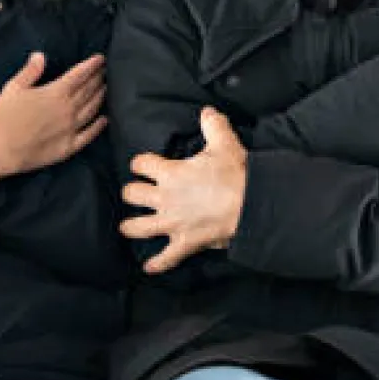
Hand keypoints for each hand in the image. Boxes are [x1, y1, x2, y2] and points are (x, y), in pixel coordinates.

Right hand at [0, 52, 106, 181]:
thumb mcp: (13, 87)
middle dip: (98, 78)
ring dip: (100, 97)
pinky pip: (89, 135)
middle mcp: (68, 110)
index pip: (79, 74)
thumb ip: (30, 71)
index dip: (91, 65)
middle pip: (89, 90)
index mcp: (56, 93)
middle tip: (105, 71)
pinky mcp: (68, 147)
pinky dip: (98, 126)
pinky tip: (104, 120)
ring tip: (105, 88)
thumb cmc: (3, 117)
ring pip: (92, 110)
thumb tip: (40, 55)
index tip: (100, 59)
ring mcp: (70, 129)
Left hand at [120, 107, 247, 274]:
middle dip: (131, 194)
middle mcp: (164, 199)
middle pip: (131, 195)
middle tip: (135, 194)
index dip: (139, 164)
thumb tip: (207, 111)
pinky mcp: (184, 243)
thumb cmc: (235, 174)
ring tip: (127, 227)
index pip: (140, 165)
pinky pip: (166, 258)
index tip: (143, 165)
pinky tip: (148, 268)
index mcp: (170, 173)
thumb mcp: (224, 143)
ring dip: (131, 227)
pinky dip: (157, 264)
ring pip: (138, 228)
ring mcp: (172, 223)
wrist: (251, 205)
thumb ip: (212, 125)